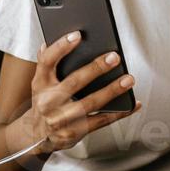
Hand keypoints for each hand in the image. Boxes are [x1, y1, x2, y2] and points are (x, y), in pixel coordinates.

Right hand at [19, 32, 139, 153]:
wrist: (36, 135)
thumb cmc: (44, 103)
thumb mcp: (39, 82)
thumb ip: (46, 62)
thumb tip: (48, 42)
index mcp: (41, 83)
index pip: (48, 61)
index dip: (61, 47)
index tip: (77, 35)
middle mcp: (49, 101)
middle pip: (74, 82)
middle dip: (96, 69)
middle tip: (114, 57)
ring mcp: (62, 118)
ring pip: (90, 103)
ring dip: (112, 91)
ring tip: (128, 79)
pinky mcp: (75, 131)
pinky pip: (101, 121)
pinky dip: (120, 113)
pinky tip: (132, 104)